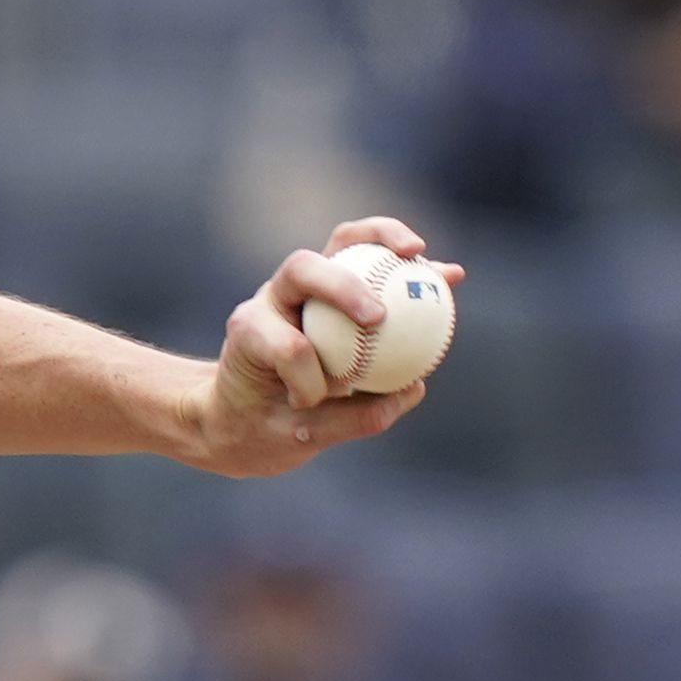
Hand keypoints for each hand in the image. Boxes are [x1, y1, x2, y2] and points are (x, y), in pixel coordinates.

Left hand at [174, 216, 456, 480]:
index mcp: (249, 334)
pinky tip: (447, 275)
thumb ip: (350, 420)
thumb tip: (414, 389)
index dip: (308, 374)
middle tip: (380, 316)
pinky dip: (403, 261)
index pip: (287, 345)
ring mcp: (301, 286)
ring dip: (382, 240)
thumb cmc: (258, 430)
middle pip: (303, 267)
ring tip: (422, 256)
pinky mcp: (329, 285)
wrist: (233, 414)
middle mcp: (271, 299)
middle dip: (343, 286)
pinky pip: (368, 260)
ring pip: (339, 244)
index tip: (312, 402)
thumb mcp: (292, 440)